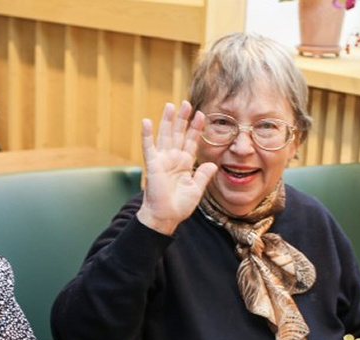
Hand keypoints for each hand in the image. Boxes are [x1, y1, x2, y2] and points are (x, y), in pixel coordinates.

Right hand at [135, 101, 217, 234]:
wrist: (165, 217)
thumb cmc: (179, 206)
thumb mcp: (196, 189)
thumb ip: (203, 175)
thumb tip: (213, 164)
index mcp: (184, 163)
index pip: (191, 141)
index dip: (196, 128)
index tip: (202, 114)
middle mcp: (173, 159)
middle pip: (178, 134)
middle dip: (182, 119)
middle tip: (186, 103)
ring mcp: (162, 160)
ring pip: (165, 136)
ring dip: (167, 121)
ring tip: (170, 105)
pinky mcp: (152, 165)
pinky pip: (148, 147)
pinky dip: (147, 135)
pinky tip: (146, 122)